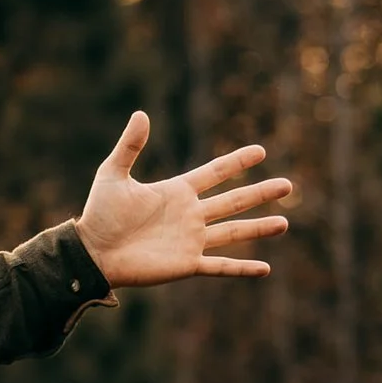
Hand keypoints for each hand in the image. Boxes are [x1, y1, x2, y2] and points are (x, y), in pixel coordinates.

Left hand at [77, 113, 292, 287]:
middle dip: (261, 193)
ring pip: (234, 232)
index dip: (237, 162)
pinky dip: (242, 268)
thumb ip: (130, 146)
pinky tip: (265, 268)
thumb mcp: (113, 174)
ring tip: (285, 222)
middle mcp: (190, 215)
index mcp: (177, 192)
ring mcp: (191, 240)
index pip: (214, 173)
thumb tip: (142, 113)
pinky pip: (220, 266)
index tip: (260, 151)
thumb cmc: (99, 214)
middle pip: (233, 201)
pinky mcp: (187, 263)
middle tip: (288, 185)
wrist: (92, 252)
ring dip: (259, 228)